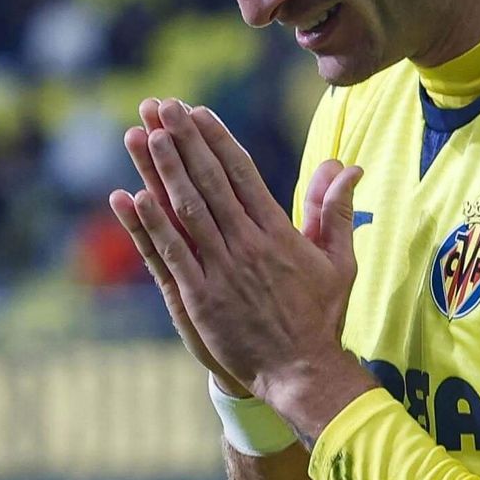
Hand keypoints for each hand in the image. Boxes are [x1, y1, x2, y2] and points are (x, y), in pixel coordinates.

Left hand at [113, 98, 376, 439]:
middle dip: (183, 141)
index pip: (242, 173)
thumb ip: (337, 210)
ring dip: (162, 170)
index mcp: (278, 232)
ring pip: (186, 211)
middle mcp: (248, 245)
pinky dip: (151, 226)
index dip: (216, 140)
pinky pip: (171, 255)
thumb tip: (348, 167)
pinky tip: (131, 197)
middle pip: (209, 182)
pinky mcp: (201, 299)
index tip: (197, 112)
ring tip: (141, 135)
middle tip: (160, 107)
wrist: (303, 372)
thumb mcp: (340, 260)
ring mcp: (222, 271)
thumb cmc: (321, 316)